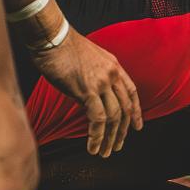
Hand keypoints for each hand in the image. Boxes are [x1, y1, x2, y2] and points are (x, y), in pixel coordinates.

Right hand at [30, 27, 143, 157]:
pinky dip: (97, 136)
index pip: (132, 92)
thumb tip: (91, 96)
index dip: (136, 111)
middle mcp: (112, 75)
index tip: (137, 126)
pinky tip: (93, 146)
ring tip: (105, 152)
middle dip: (123, 131)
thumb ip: (95, 76)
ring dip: (110, 138)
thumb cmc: (62, 48)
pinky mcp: (87, 91)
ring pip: (114, 117)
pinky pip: (98, 119)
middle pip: (125, 108)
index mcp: (114, 66)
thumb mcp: (87, 59)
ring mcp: (101, 83)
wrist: (52, 38)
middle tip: (119, 146)